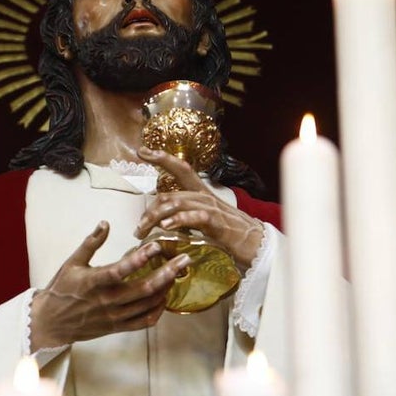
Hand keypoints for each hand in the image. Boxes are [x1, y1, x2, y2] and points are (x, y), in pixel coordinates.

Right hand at [29, 221, 190, 350]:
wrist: (51, 322)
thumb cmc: (61, 289)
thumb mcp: (72, 262)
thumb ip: (91, 243)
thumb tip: (105, 223)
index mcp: (93, 282)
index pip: (120, 270)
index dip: (139, 258)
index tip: (156, 245)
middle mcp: (106, 301)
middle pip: (144, 288)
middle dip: (168, 273)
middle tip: (185, 260)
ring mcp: (114, 316)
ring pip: (148, 304)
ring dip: (166, 288)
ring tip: (178, 273)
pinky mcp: (117, 327)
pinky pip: (144, 321)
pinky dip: (159, 310)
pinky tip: (164, 296)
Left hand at [134, 146, 265, 268]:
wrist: (258, 245)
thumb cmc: (230, 234)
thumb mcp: (205, 222)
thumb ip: (187, 216)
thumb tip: (165, 221)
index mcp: (202, 193)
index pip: (180, 169)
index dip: (162, 158)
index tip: (142, 151)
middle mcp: (206, 196)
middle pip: (170, 193)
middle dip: (149, 210)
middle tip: (137, 229)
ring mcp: (212, 207)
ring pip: (177, 202)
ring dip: (156, 217)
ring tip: (144, 232)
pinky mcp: (218, 222)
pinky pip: (195, 217)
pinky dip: (178, 220)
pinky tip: (166, 227)